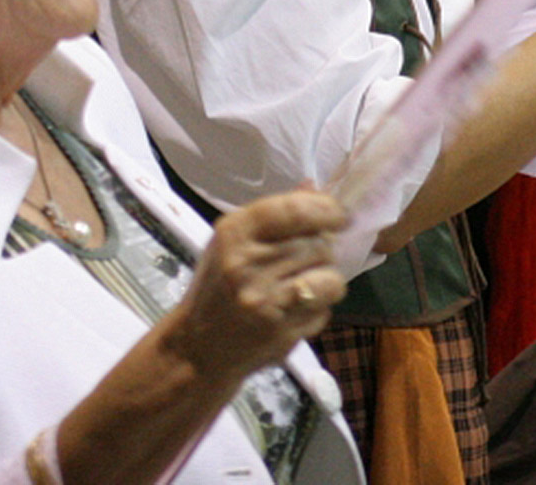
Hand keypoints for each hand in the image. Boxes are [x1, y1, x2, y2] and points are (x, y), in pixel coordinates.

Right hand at [161, 190, 346, 383]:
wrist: (197, 348)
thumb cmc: (218, 288)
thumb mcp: (234, 243)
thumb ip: (275, 216)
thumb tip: (313, 187)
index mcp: (234, 234)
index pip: (295, 210)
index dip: (326, 209)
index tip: (338, 215)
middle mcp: (247, 265)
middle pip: (319, 244)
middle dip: (322, 249)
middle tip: (306, 259)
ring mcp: (265, 301)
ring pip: (330, 277)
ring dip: (325, 280)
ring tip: (303, 284)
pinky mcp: (281, 332)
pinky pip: (324, 310)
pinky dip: (319, 308)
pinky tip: (295, 310)